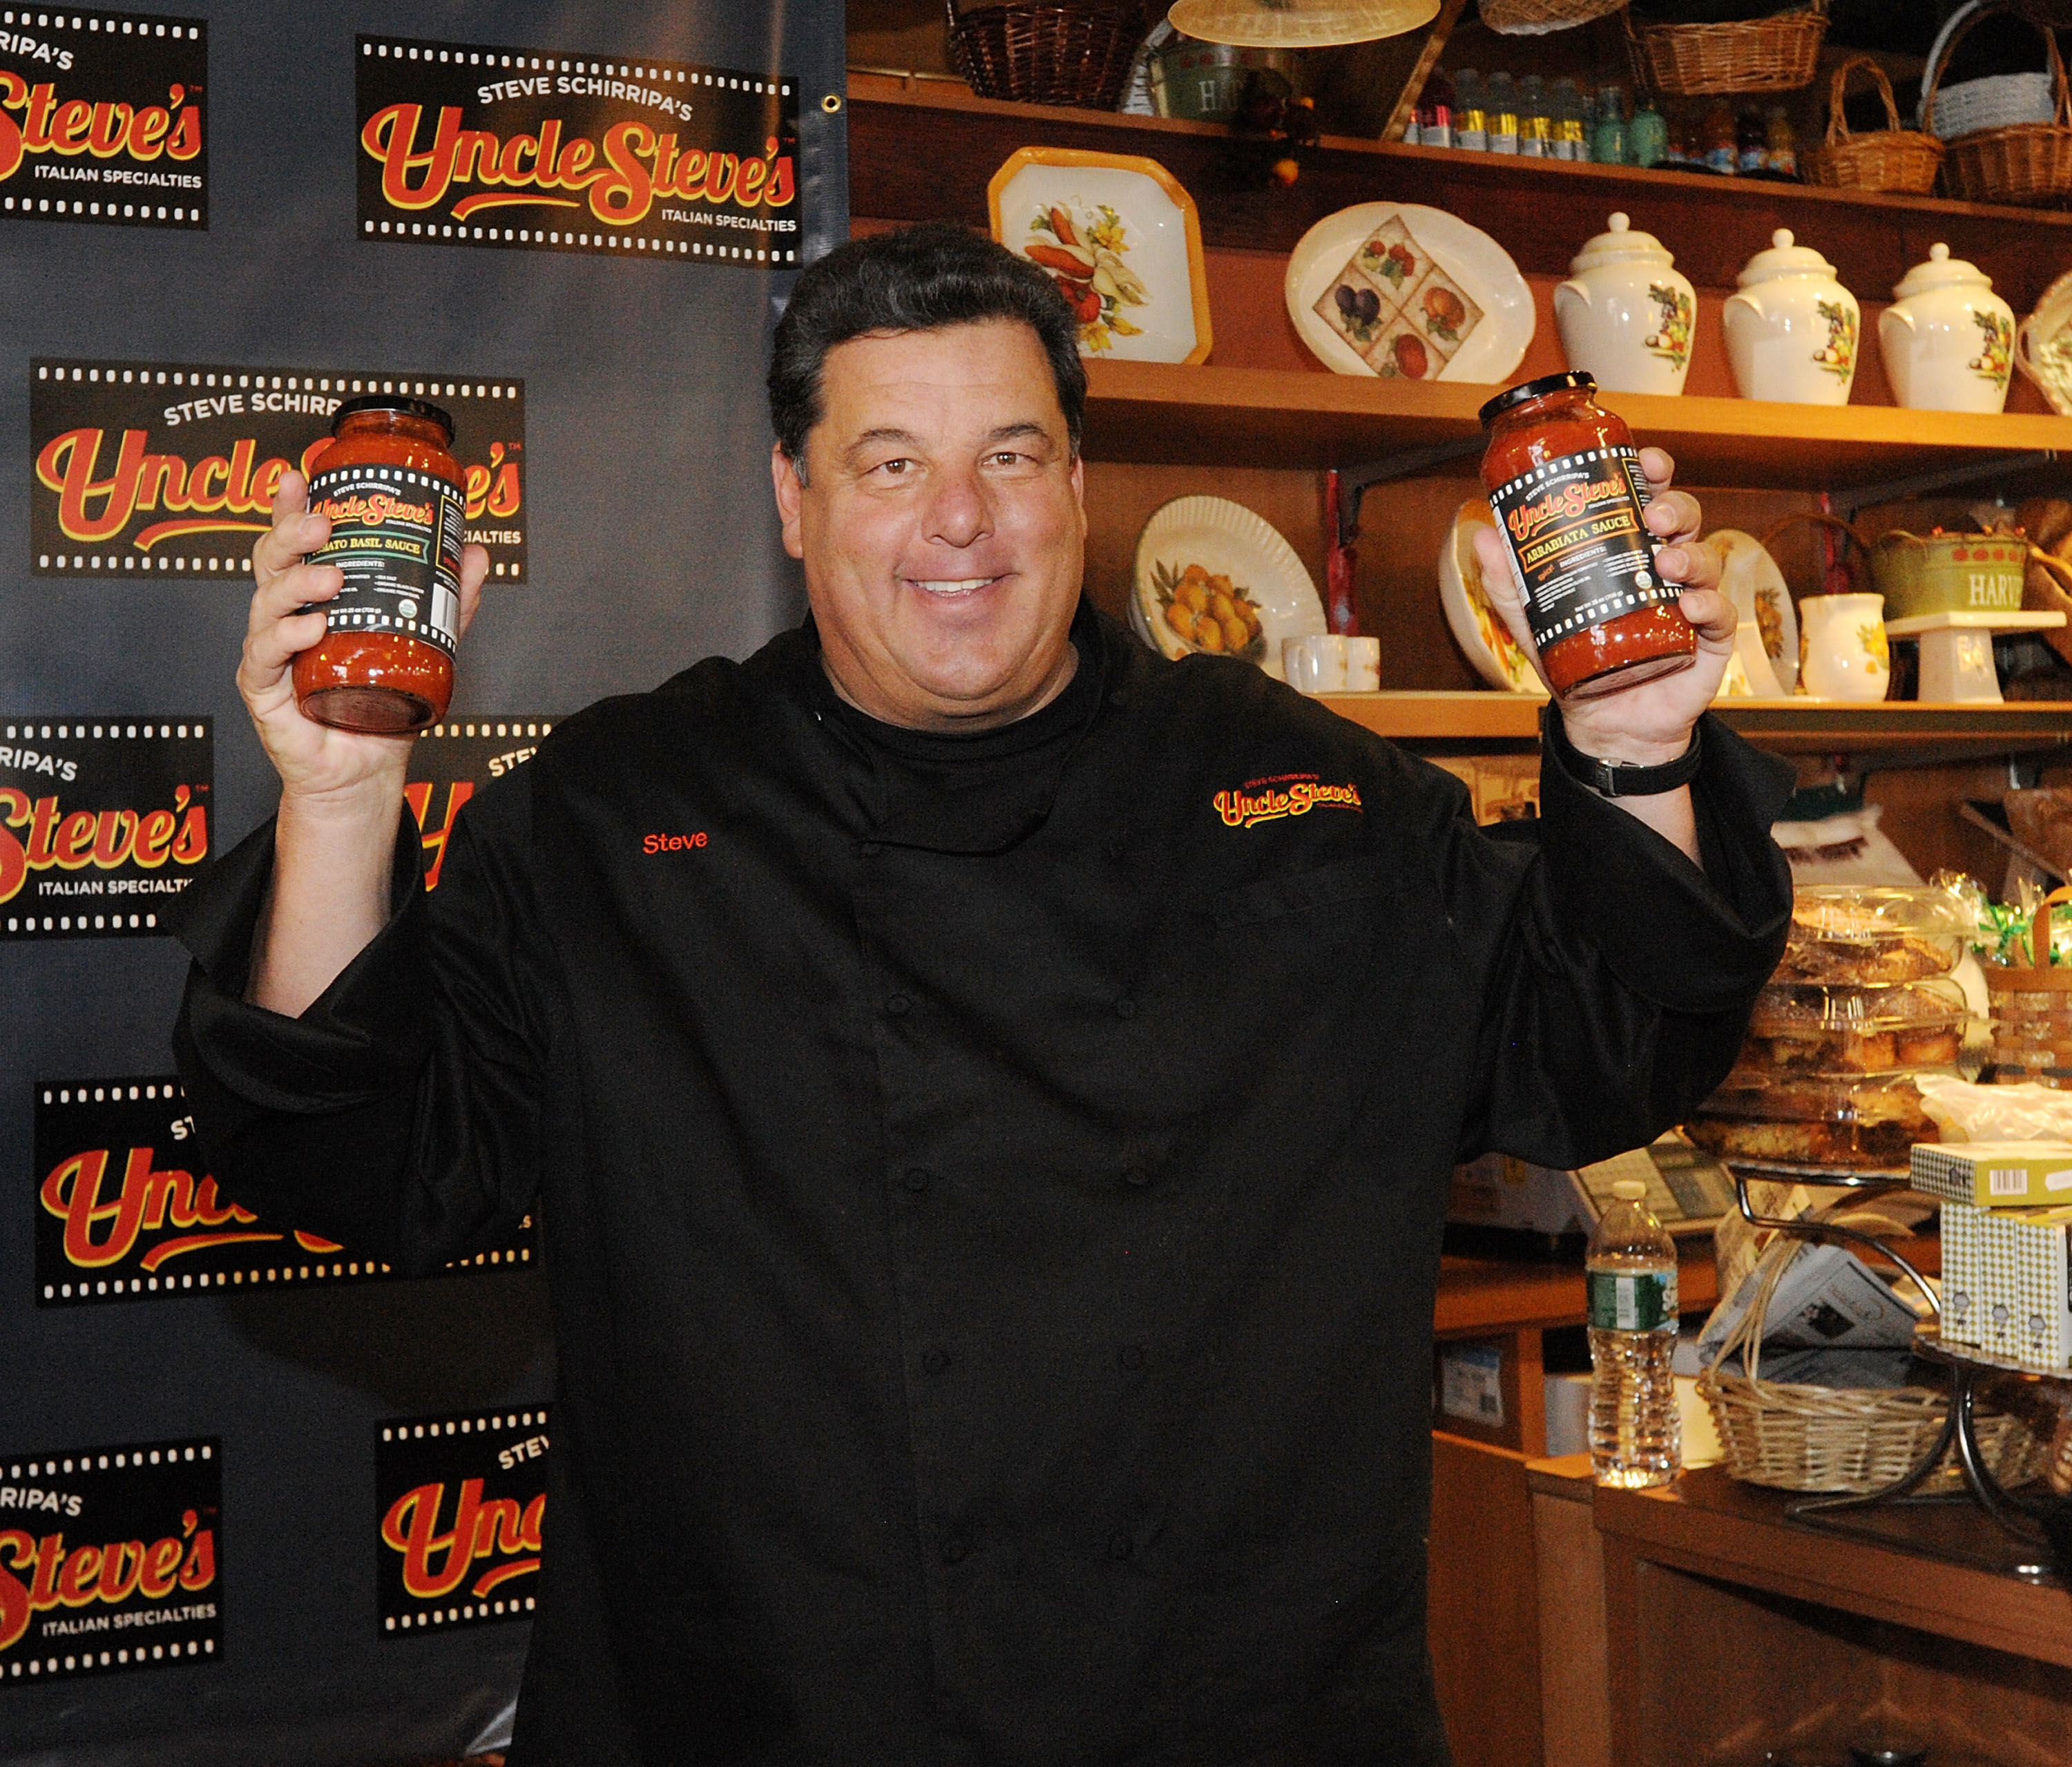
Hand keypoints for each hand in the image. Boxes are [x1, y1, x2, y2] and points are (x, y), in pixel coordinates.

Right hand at [239, 470, 488, 817]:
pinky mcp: (265, 693)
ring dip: (294, 586)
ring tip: (329, 579)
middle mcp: (284, 620)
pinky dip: (285, 641)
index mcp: (311, 599)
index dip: (290, 508)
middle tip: (321, 523)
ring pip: (265, 605)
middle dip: (289, 535)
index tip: (299, 475)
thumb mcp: (423, 643)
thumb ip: (447, 601)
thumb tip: (476, 554)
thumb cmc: (381, 704)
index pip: (294, 544)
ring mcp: (270, 655)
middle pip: (270, 563)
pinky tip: (311, 631)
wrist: (366, 773)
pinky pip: (264, 659)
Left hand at [1471, 447, 1735, 767]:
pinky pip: (1720, 614)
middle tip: (1652, 516)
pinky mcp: (1708, 640)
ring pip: (1706, 560)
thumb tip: (1481, 536)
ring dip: (1690, 555)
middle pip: (1684, 520)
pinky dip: (1708, 605)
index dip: (1654, 474)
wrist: (1602, 724)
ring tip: (1665, 564)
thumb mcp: (1534, 620)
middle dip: (1674, 507)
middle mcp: (1665, 568)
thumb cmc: (1576, 661)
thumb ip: (1510, 583)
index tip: (1646, 462)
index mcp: (1629, 551)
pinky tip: (1689, 606)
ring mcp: (1691, 600)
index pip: (1648, 499)